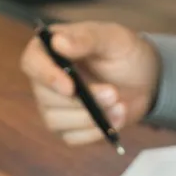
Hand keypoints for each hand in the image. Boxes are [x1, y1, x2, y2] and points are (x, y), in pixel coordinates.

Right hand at [20, 21, 159, 145]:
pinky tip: (116, 119)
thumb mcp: (112, 38)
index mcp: (50, 50)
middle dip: (80, 101)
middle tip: (112, 93)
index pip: (32, 62)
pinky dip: (95, 132)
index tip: (70, 87)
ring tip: (119, 105)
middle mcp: (46, 81)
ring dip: (89, 118)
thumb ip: (87, 38)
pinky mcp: (68, 129)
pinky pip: (72, 138)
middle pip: (45, 97)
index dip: (46, 76)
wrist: (143, 80)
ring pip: (56, 121)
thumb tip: (58, 42)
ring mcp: (54, 108)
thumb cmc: (123, 53)